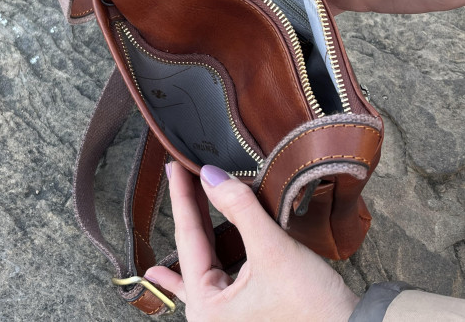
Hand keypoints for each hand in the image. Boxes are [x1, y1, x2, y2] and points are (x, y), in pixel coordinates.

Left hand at [145, 163, 358, 321]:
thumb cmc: (312, 304)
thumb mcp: (272, 249)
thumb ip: (239, 209)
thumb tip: (210, 176)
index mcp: (207, 308)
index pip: (188, 237)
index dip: (181, 197)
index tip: (173, 167)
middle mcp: (208, 315)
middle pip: (192, 247)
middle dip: (188, 208)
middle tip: (179, 173)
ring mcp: (221, 314)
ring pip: (201, 258)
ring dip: (197, 227)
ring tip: (183, 200)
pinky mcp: (237, 308)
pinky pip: (206, 280)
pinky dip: (189, 267)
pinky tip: (161, 270)